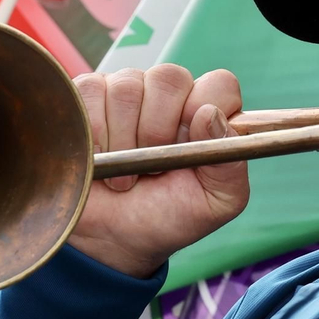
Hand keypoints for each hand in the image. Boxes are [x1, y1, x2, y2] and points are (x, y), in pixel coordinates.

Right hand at [67, 65, 248, 278]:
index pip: (219, 84)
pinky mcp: (87, 95)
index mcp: (205, 114)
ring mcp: (126, 90)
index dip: (204, 108)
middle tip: (152, 168)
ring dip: (123, 139)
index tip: (188, 145)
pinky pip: (91, 91)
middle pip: (169, 78)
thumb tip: (211, 115)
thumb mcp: (215, 202)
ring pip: (128, 86)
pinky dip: (94, 132)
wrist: (113, 240)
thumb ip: (230, 165)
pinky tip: (98, 157)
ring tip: (125, 173)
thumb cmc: (167, 217)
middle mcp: (168, 95)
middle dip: (157, 128)